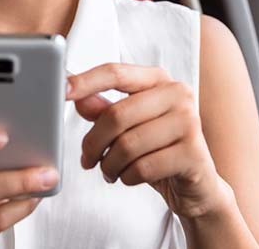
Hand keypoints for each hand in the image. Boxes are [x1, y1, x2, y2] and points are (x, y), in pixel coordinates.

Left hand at [67, 63, 233, 219]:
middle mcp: (178, 94)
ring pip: (127, 145)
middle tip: (87, 160)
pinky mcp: (193, 153)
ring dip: (109, 166)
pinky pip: (143, 168)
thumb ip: (105, 110)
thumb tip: (77, 96)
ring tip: (111, 172)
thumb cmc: (159, 150)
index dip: (86, 81)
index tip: (61, 90)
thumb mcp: (130, 128)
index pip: (116, 73)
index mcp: (159, 80)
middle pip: (116, 115)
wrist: (198, 186)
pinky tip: (130, 177)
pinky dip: (127, 178)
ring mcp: (189, 122)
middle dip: (93, 143)